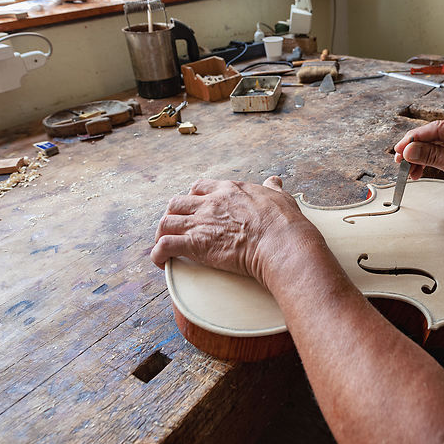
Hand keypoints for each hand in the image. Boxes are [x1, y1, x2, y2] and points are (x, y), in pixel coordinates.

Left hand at [150, 176, 325, 288]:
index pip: (199, 187)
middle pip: (177, 202)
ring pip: (166, 222)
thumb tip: (274, 181)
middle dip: (173, 215)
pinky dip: (158, 254)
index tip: (194, 209)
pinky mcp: (195, 244)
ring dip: (162, 234)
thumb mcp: (280, 197)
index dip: (193, 198)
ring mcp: (200, 222)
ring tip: (164, 246)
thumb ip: (273, 188)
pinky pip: (165, 245)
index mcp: (229, 190)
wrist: (281, 242)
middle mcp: (210, 203)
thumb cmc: (284, 223)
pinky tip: (162, 262)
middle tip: (178, 229)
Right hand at [393, 114, 443, 206]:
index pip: (434, 128)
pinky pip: (438, 151)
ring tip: (409, 171)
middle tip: (400, 162)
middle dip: (414, 150)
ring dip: (419, 157)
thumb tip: (409, 149)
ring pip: (432, 144)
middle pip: (431, 135)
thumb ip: (431, 155)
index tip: (399, 150)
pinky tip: (418, 170)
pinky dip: (427, 160)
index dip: (413, 139)